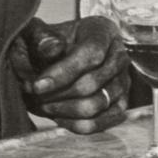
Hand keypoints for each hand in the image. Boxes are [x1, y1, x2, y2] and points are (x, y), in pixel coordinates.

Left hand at [10, 15, 128, 132]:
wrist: (66, 53)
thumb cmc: (54, 43)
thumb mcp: (43, 33)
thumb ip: (43, 40)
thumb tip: (51, 50)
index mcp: (103, 32)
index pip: (91, 54)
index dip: (63, 73)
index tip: (37, 86)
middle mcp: (120, 57)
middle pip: (92, 83)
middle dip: (57, 94)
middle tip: (33, 96)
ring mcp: (123, 82)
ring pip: (96, 105)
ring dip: (64, 110)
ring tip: (43, 105)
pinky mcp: (121, 104)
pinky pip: (102, 123)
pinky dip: (76, 124)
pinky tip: (58, 117)